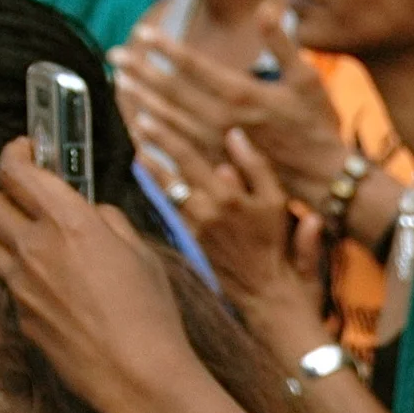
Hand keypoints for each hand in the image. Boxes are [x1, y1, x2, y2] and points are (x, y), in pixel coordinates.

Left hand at [0, 142, 202, 412]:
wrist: (139, 378)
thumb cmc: (152, 316)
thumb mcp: (144, 256)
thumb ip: (111, 224)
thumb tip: (95, 213)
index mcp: (70, 222)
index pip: (16, 170)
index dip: (15, 154)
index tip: (25, 151)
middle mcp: (35, 247)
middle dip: (8, 198)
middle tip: (31, 204)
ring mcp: (21, 285)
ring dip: (8, 240)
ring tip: (39, 250)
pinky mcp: (21, 317)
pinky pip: (10, 286)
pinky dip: (25, 281)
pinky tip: (57, 295)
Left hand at [114, 10, 353, 210]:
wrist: (323, 178)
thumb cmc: (317, 126)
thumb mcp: (308, 80)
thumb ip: (282, 43)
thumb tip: (267, 8)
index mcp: (243, 95)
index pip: (194, 66)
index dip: (166, 48)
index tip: (142, 33)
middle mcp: (223, 120)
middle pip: (173, 92)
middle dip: (142, 72)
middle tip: (116, 56)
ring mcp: (218, 146)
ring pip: (170, 120)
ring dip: (143, 100)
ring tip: (121, 84)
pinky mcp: (219, 164)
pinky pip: (178, 148)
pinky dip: (157, 136)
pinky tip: (140, 126)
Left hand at [142, 124, 325, 326]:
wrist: (269, 294)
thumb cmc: (279, 248)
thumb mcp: (278, 203)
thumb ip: (257, 168)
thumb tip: (235, 136)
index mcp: (228, 197)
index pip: (190, 158)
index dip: (166, 137)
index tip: (147, 118)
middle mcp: (206, 211)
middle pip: (171, 172)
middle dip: (151, 148)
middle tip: (134, 125)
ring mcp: (196, 227)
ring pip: (167, 190)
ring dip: (152, 169)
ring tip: (139, 150)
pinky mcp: (194, 240)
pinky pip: (172, 207)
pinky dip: (161, 190)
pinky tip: (153, 179)